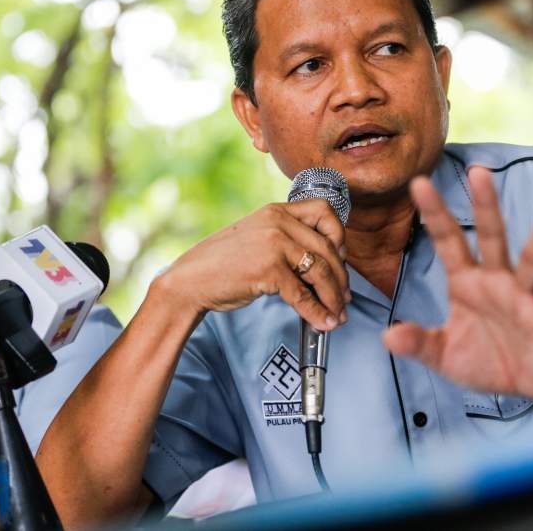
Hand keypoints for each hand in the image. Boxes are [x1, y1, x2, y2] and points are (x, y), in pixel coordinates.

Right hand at [149, 199, 349, 330]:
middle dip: (340, 278)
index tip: (340, 258)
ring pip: (320, 271)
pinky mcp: (268, 270)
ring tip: (336, 315)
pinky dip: (316, 312)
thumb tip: (323, 266)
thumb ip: (287, 241)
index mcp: (276, 211)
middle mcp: (278, 222)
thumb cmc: (222, 264)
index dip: (339, 236)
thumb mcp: (258, 239)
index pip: (324, 210)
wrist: (189, 280)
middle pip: (328, 248)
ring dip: (333, 298)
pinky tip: (322, 322)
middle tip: (343, 298)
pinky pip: (303, 294)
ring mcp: (274, 244)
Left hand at [383, 166, 532, 399]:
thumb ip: (419, 343)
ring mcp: (523, 295)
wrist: (526, 386)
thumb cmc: (486, 361)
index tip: (419, 183)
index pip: (448, 241)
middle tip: (479, 171)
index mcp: (466, 283)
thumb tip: (388, 337)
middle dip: (485, 206)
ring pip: (531, 258)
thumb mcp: (444, 355)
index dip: (435, 214)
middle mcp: (496, 280)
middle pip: (491, 236)